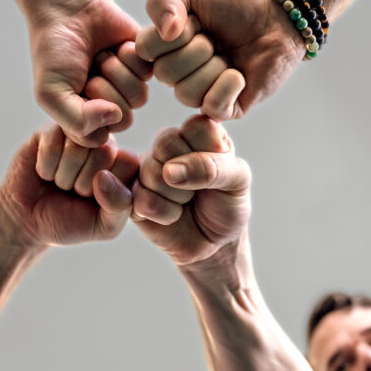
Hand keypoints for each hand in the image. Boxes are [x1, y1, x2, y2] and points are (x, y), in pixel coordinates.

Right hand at [0, 124, 138, 246]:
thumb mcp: (103, 226)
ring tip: (59, 183)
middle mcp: (103, 143)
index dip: (108, 187)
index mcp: (124, 163)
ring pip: (78, 146)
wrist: (29, 222)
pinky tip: (45, 173)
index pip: (129, 162)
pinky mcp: (49, 130)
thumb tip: (104, 176)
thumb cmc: (71, 223)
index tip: (95, 200)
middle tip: (73, 191)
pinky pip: (52, 141)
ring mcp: (76, 134)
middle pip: (104, 151)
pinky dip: (46, 167)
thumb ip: (119, 206)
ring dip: (63, 176)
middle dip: (83, 183)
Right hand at [28, 0, 151, 146]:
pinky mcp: (143, 65)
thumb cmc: (54, 51)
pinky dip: (128, 56)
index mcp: (83, 120)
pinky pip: (147, 73)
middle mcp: (108, 107)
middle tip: (88, 69)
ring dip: (116, 71)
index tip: (72, 89)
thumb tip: (115, 118)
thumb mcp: (51, 93)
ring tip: (99, 56)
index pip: (99, 137)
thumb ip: (76, 121)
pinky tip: (114, 46)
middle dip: (104, 89)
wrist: (68, 6)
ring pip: (139, 97)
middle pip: (123, 119)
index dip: (87, 113)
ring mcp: (127, 86)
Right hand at [132, 115, 250, 265]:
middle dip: (190, 175)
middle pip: (165, 142)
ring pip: (152, 173)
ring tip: (187, 202)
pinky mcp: (131, 194)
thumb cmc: (228, 205)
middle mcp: (169, 144)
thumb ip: (213, 166)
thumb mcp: (239, 181)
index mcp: (198, 132)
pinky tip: (173, 215)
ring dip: (178, 197)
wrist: (214, 245)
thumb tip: (169, 171)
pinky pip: (141, 199)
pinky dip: (166, 214)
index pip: (196, 125)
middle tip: (200, 188)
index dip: (208, 152)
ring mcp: (146, 169)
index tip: (221, 170)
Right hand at [135, 0, 304, 120]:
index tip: (193, 19)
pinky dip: (227, 86)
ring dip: (213, 67)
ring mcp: (201, 93)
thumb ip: (162, 1)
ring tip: (228, 54)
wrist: (277, 13)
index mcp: (163, 48)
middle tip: (215, 38)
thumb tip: (166, 32)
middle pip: (165, 73)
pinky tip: (239, 73)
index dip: (172, 33)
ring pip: (186, 93)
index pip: (144, 50)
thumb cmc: (232, 1)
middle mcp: (178, 73)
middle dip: (196, 49)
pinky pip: (212, 107)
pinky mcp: (227, 109)